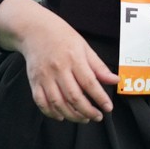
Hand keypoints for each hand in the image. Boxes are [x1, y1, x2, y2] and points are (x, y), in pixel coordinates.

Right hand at [11, 8, 117, 123]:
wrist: (34, 30)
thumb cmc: (61, 37)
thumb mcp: (84, 47)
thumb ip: (99, 67)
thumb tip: (115, 80)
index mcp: (73, 58)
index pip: (89, 83)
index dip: (100, 98)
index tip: (108, 108)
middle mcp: (58, 69)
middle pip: (74, 96)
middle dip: (87, 111)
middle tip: (97, 117)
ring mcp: (44, 77)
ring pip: (58, 103)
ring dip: (72, 115)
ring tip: (83, 118)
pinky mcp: (34, 82)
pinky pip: (41, 102)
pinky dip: (51, 113)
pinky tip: (62, 116)